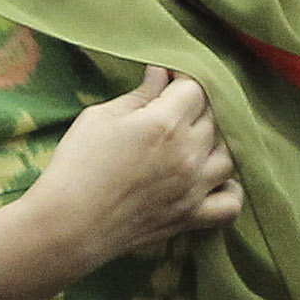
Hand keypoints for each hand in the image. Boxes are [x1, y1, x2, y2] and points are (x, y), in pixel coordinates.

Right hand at [0, 67, 245, 299]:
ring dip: (213, 145)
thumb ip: (140, 95)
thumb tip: (162, 74)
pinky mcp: (192, 216)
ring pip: (227, 156)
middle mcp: (188, 153)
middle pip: (213, 118)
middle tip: (168, 113)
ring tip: (188, 144)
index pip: (195, 88)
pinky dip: (229, 189)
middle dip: (193, 109)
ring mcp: (194, 188)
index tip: (166, 83)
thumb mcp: (100, 117)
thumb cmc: (77, 165)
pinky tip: (212, 180)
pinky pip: (231, 203)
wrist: (68, 225)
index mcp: (165, 123)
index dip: (180, 81)